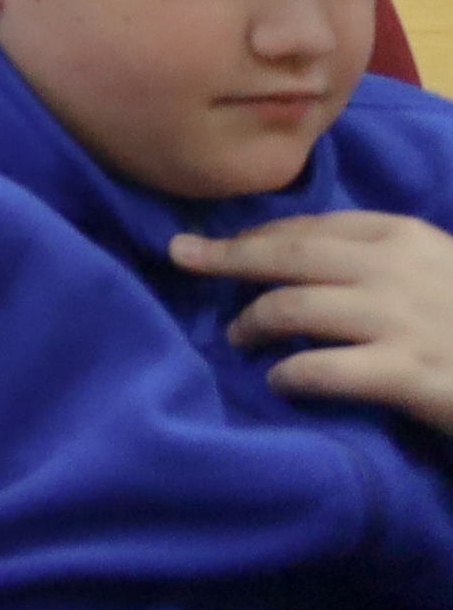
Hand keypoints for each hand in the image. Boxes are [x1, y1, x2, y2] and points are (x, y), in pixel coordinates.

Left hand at [180, 211, 452, 429]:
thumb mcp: (441, 268)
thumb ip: (385, 260)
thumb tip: (307, 258)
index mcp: (402, 236)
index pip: (310, 227)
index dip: (257, 236)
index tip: (222, 244)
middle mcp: (393, 269)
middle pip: (286, 255)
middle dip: (226, 256)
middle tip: (182, 257)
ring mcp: (399, 320)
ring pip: (291, 307)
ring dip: (251, 323)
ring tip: (237, 338)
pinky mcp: (409, 374)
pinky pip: (322, 369)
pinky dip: (288, 374)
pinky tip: (279, 382)